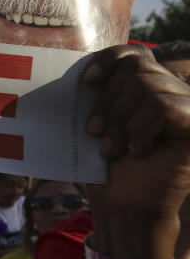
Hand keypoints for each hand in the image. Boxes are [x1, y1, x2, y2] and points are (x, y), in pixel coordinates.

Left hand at [84, 45, 189, 258]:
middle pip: (137, 68)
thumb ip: (97, 92)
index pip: (134, 53)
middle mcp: (173, 92)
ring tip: (113, 149)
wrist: (122, 205)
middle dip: (108, 101)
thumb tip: (79, 70)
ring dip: (120, 121)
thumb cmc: (106, 167)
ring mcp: (188, 108)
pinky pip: (165, 107)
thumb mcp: (96, 122)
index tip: (86, 81)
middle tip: (95, 133)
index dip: (109, 59)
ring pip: (148, 87)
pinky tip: (137, 150)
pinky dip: (142, 129)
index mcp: (148, 87)